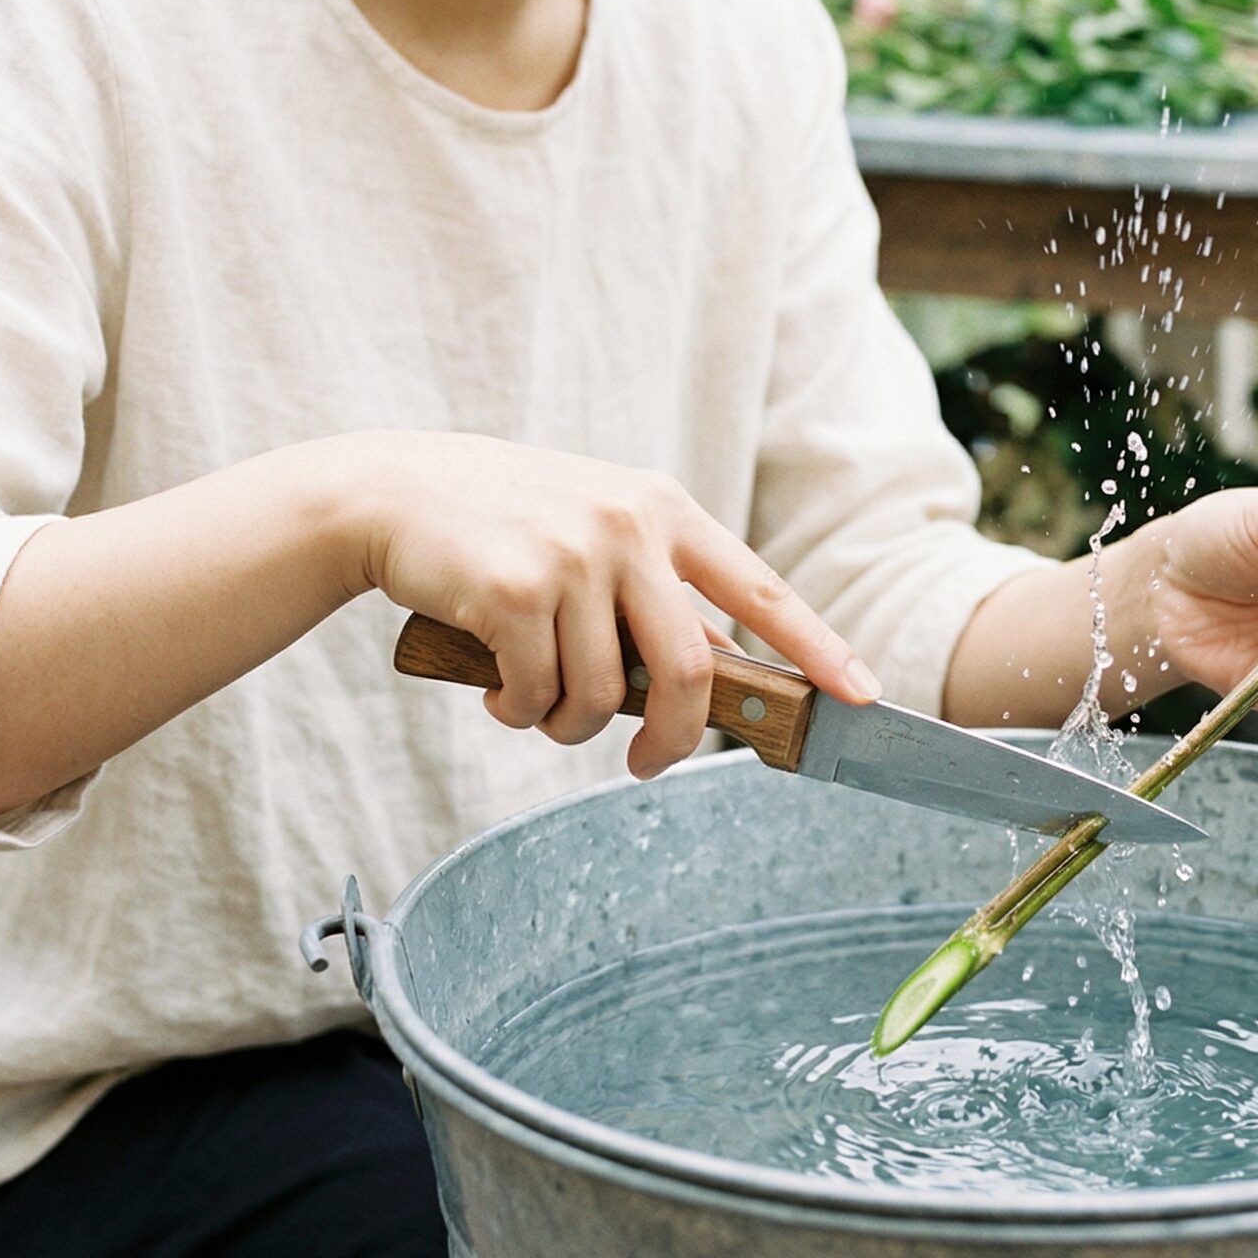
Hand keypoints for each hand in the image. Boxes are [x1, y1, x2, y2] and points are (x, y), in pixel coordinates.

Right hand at [341, 433, 878, 775]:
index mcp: (664, 510)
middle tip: (646, 766)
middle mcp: (630, 527)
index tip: (864, 697)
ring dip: (568, 725)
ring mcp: (573, 557)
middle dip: (673, 739)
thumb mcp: (597, 530)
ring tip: (534, 700)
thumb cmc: (505, 525)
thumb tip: (710, 681)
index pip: (762, 592)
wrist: (394, 492)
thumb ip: (653, 589)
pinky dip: (518, 713)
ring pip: (604, 696)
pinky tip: (496, 689)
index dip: (819, 649)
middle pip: (690, 671)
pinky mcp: (513, 591)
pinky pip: (538, 697)